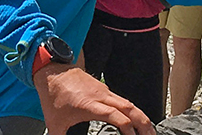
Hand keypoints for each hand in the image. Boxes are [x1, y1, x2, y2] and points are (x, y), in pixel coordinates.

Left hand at [34, 63, 154, 134]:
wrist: (52, 72)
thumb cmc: (53, 96)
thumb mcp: (54, 124)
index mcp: (89, 105)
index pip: (115, 116)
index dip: (127, 128)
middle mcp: (101, 96)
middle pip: (129, 108)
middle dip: (143, 124)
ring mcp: (105, 91)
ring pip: (129, 103)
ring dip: (141, 117)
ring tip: (149, 131)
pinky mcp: (105, 89)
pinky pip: (124, 100)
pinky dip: (133, 111)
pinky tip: (136, 120)